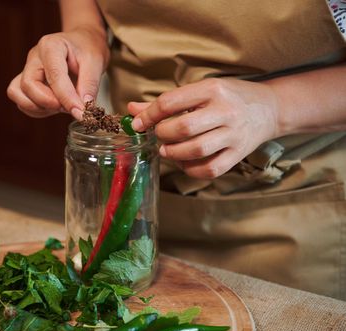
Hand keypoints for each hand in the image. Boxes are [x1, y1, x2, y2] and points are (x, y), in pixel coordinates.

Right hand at [7, 26, 108, 118]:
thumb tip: (83, 109)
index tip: (80, 112)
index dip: (66, 97)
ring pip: (18, 94)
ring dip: (40, 107)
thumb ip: (90, 85)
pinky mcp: (26, 83)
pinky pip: (22, 102)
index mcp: (51, 46)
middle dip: (48, 102)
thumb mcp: (96, 62)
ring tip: (62, 106)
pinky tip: (56, 106)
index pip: (54, 75)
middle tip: (70, 107)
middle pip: (28, 84)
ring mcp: (27, 70)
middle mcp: (34, 57)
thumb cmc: (87, 49)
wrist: (82, 43)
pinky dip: (37, 110)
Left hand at [128, 78, 279, 178]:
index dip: (148, 115)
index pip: (171, 102)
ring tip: (167, 150)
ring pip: (196, 150)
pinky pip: (210, 169)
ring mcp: (234, 134)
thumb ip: (167, 102)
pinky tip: (184, 162)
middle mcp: (225, 111)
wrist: (269, 109)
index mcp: (212, 90)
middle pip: (183, 128)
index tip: (138, 124)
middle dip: (162, 135)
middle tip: (159, 136)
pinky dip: (191, 169)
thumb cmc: (229, 98)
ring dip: (173, 153)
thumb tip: (132, 109)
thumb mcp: (201, 91)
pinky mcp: (239, 154)